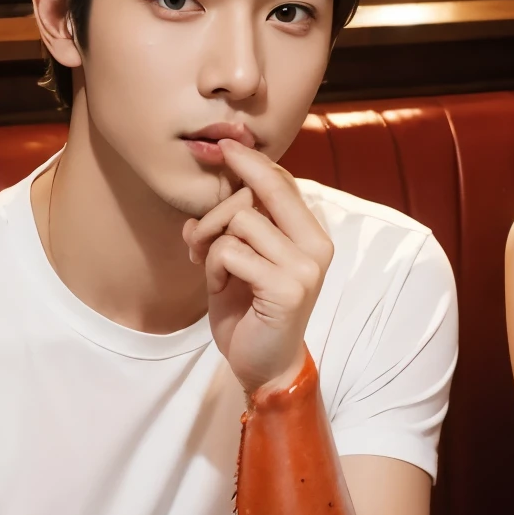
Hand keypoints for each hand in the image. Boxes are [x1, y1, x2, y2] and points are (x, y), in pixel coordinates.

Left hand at [183, 141, 333, 393]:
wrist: (264, 366)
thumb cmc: (250, 313)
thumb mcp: (240, 261)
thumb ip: (232, 227)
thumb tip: (202, 201)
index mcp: (311, 234)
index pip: (281, 182)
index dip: (251, 162)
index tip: (226, 148)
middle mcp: (316, 245)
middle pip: (258, 193)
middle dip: (216, 211)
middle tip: (197, 242)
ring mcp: (305, 267)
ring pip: (240, 222)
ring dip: (212, 247)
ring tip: (215, 273)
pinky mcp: (288, 288)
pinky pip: (232, 252)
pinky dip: (214, 267)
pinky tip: (220, 287)